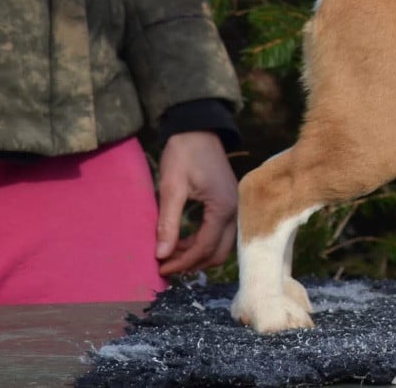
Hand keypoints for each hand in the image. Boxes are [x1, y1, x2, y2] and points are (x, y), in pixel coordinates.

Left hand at [156, 130, 238, 275]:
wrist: (198, 129)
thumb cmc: (184, 155)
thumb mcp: (171, 187)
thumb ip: (168, 222)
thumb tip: (160, 254)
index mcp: (223, 207)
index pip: (205, 247)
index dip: (182, 262)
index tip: (160, 267)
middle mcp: (236, 210)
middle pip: (219, 252)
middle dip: (192, 262)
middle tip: (166, 264)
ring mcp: (236, 207)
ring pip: (221, 245)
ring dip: (198, 254)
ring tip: (171, 253)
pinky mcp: (230, 203)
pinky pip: (221, 234)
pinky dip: (203, 242)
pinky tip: (183, 240)